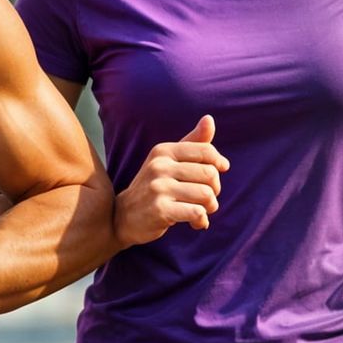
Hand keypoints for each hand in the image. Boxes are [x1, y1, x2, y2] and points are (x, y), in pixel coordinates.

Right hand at [114, 115, 229, 247]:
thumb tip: (209, 119)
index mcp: (163, 151)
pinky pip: (196, 212)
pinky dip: (201, 220)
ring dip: (210, 207)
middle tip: (206, 198)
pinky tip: (195, 223)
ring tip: (201, 211)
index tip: (220, 171)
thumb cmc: (154, 186)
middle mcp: (159, 166)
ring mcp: (158, 188)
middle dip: (215, 189)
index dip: (218, 163)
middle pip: (210, 174)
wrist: (122, 216)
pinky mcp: (160, 210)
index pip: (205, 150)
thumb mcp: (168, 161)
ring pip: (206, 194)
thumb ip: (192, 142)